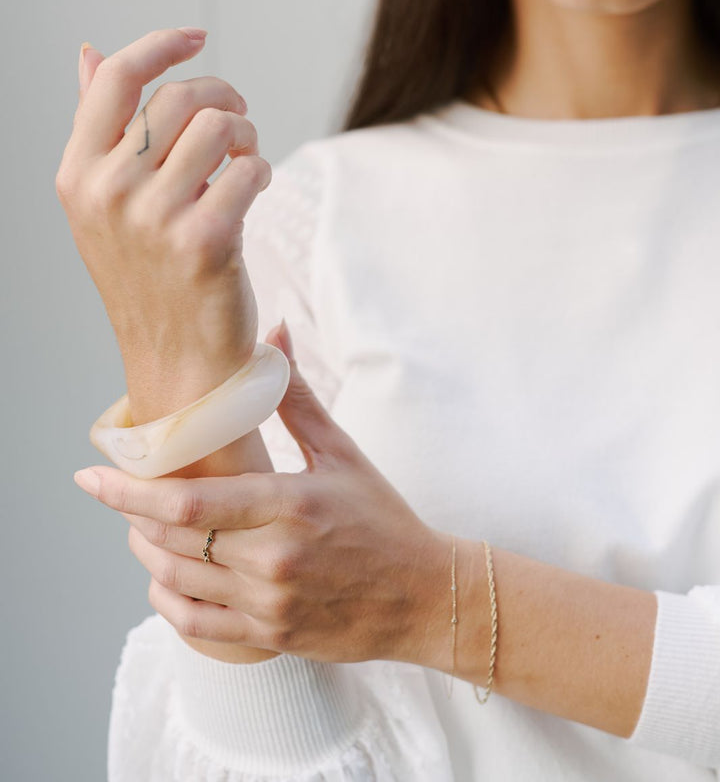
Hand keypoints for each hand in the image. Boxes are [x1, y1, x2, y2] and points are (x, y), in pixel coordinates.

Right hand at [55, 28, 271, 406]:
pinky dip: (261, 172)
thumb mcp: (104, 204)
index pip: (117, 80)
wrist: (178, 359)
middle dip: (224, 97)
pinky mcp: (206, 242)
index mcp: (78, 176)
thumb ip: (100, 129)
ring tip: (246, 159)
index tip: (198, 36)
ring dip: (247, 134)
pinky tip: (254, 189)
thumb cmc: (148, 275)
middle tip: (239, 120)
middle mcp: (109, 193)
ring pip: (221, 126)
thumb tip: (91, 52)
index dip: (162, 46)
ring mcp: (155, 219)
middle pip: (180, 97)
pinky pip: (250, 169)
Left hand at [74, 322, 450, 666]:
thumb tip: (276, 333)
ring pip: (176, 581)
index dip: (127, 491)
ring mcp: (269, 603)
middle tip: (122, 494)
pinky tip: (165, 580)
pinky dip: (167, 602)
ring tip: (143, 528)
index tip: (90, 477)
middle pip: (170, 539)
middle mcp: (272, 558)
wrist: (425, 595)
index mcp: (287, 505)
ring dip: (147, 553)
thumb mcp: (342, 452)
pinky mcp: (270, 635)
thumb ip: (296, 397)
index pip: (187, 502)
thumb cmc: (384, 517)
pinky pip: (196, 626)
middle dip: (132, 516)